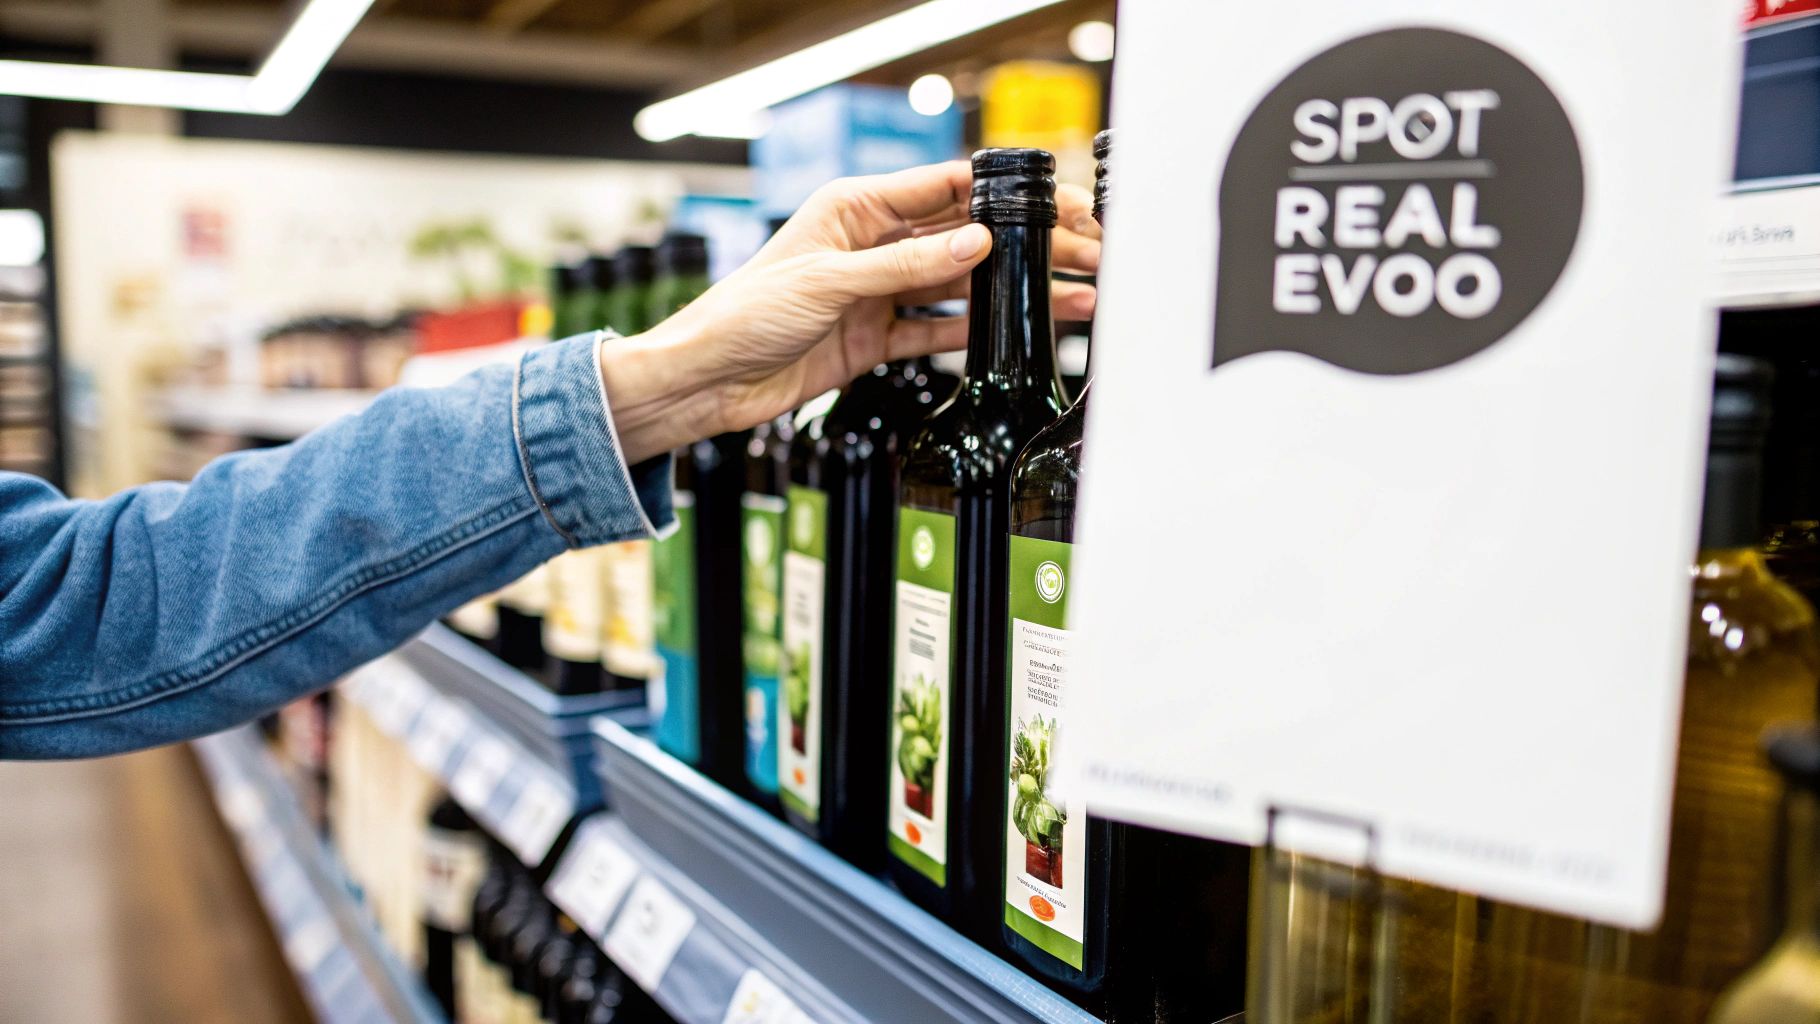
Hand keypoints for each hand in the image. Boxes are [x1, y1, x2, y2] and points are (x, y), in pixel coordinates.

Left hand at [600, 160, 1101, 462]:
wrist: (705, 382)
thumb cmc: (741, 315)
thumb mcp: (828, 282)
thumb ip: (905, 267)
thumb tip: (974, 244)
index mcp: (855, 207)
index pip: (945, 188)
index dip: (1004, 196)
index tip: (1056, 205)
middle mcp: (872, 244)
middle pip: (966, 238)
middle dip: (1029, 246)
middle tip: (1087, 255)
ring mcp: (878, 292)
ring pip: (962, 287)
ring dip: (1016, 293)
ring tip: (1075, 295)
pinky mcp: (876, 338)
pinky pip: (939, 329)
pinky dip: (979, 332)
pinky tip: (1022, 331)